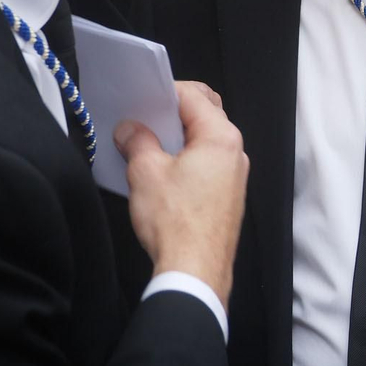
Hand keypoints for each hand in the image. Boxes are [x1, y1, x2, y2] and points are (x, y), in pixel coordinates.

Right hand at [116, 80, 248, 305]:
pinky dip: (187, 160)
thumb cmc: (176, 222)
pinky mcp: (228, 197)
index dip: (164, 93)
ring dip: (178, 139)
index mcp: (220, 137)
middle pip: (205, 115)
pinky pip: (208, 165)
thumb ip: (137, 141)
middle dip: (173, 114)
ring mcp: (235, 176)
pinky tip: (163, 173)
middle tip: (143, 120)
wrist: (195, 272)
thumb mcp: (145, 172)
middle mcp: (235, 153)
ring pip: (206, 142)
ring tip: (147, 147)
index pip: (193, 96)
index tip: (141, 99)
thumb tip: (130, 130)